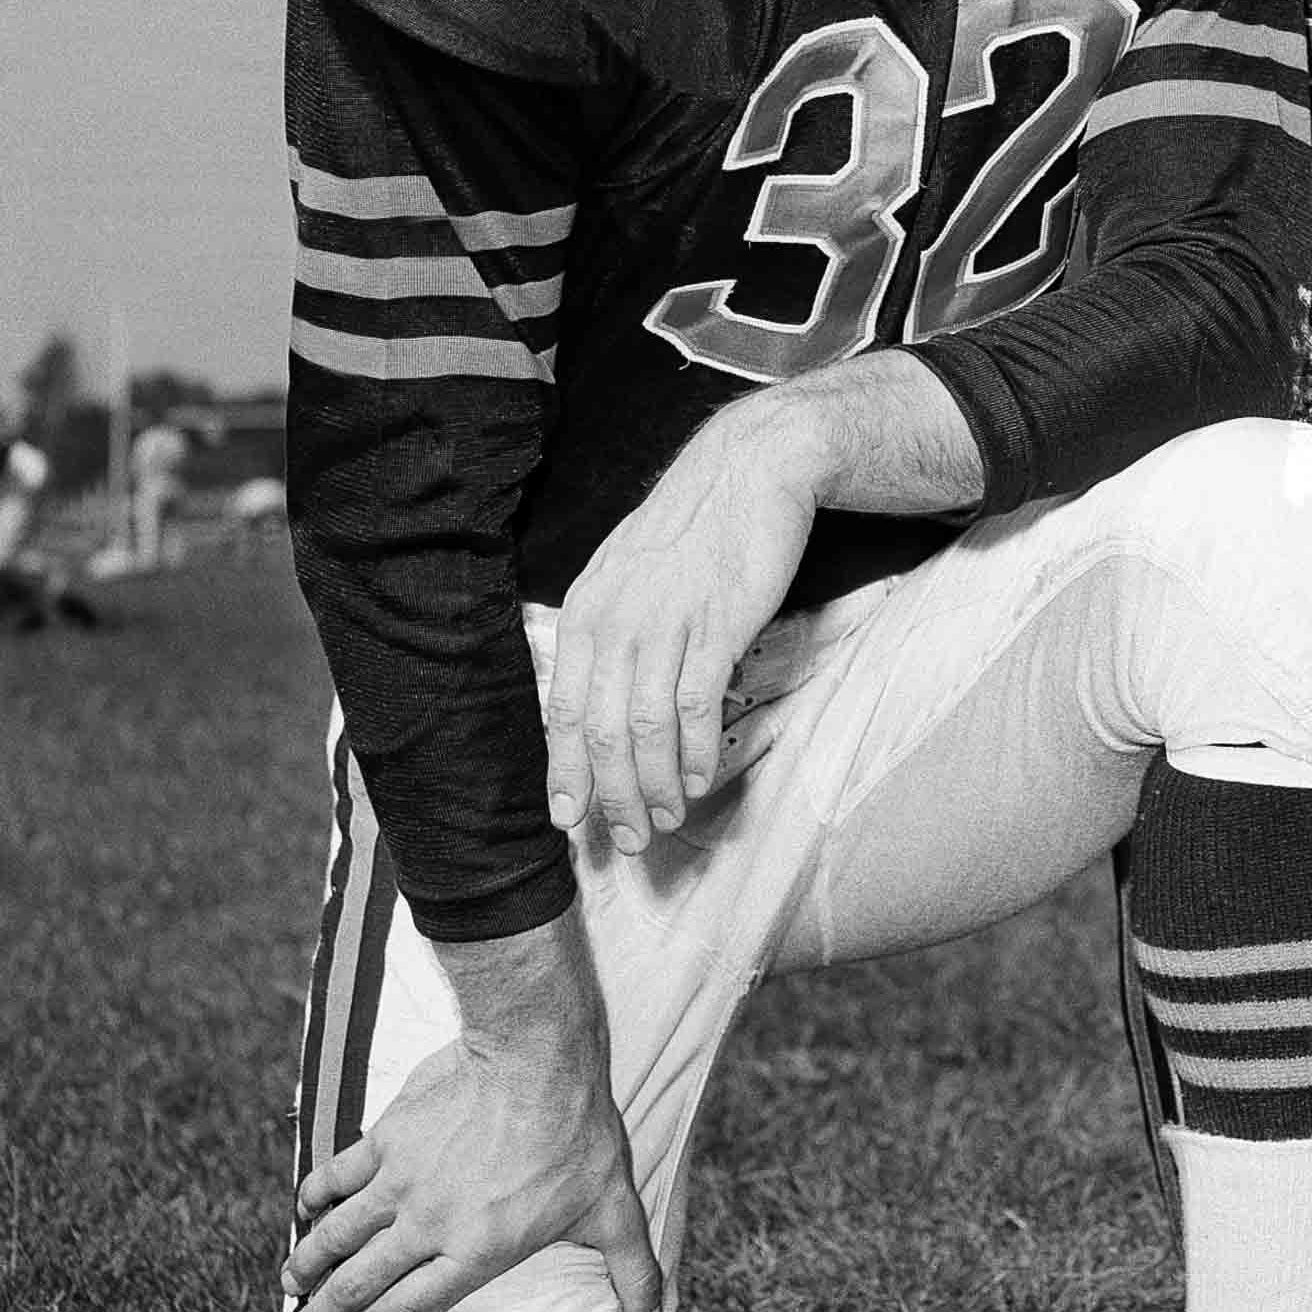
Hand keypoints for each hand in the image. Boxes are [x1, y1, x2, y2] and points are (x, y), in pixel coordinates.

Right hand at [282, 913, 663, 1311]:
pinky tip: (301, 1209)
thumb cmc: (578, 1133)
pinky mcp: (389, 1136)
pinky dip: (313, 1196)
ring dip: (308, 1264)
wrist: (538, 1055)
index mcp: (474, 1251)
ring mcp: (403, 1180)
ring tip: (291, 1286)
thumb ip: (631, 1273)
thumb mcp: (613, 1208)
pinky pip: (338, 1173)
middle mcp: (428, 1224)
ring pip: (338, 1236)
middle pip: (359, 1284)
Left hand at [544, 393, 824, 852]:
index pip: (562, 711)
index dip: (564, 772)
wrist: (750, 470)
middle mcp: (616, 624)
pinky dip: (695, 752)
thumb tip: (602, 695)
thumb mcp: (627, 571)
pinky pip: (696, 706)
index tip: (570, 821)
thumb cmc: (693, 525)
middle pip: (602, 733)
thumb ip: (609, 629)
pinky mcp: (717, 626)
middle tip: (629, 841)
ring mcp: (665, 626)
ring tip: (666, 821)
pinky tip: (700, 778)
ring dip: (653, 786)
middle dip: (612, 797)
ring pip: (645, 729)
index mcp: (586, 613)